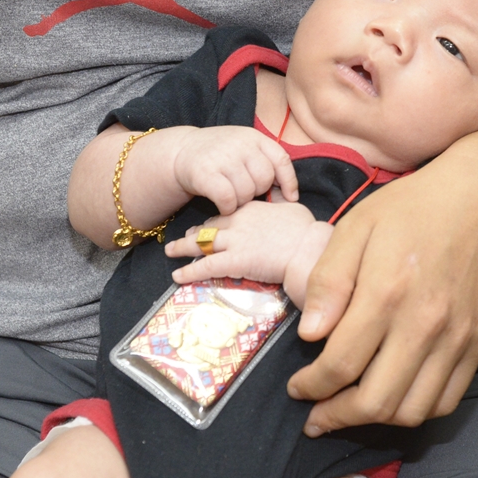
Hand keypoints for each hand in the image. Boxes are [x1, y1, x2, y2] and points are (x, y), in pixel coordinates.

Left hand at [164, 201, 320, 287]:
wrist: (307, 249)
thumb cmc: (306, 231)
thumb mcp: (292, 209)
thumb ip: (280, 206)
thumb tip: (283, 201)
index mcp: (251, 209)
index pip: (225, 213)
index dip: (214, 221)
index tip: (207, 224)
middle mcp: (237, 222)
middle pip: (209, 227)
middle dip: (194, 233)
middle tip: (184, 237)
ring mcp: (234, 242)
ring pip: (201, 244)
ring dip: (183, 248)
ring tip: (170, 251)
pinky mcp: (233, 261)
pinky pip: (205, 267)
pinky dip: (189, 272)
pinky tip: (178, 276)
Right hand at [172, 127, 298, 215]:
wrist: (182, 150)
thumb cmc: (221, 156)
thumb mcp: (245, 148)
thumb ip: (266, 163)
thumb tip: (291, 196)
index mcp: (254, 137)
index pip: (281, 160)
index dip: (289, 182)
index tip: (290, 198)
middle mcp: (240, 144)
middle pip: (264, 180)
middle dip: (257, 192)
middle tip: (244, 191)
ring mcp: (222, 157)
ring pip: (246, 192)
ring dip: (241, 202)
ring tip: (232, 196)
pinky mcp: (205, 173)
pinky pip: (228, 199)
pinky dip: (228, 208)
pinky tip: (223, 205)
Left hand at [285, 167, 477, 435]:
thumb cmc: (412, 209)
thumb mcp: (356, 227)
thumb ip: (329, 280)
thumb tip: (310, 336)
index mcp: (387, 293)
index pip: (339, 365)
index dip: (310, 386)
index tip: (296, 387)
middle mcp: (425, 324)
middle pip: (375, 401)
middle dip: (335, 415)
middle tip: (315, 414)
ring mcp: (457, 339)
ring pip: (412, 411)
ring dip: (374, 421)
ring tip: (350, 409)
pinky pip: (446, 401)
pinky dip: (414, 412)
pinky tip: (392, 398)